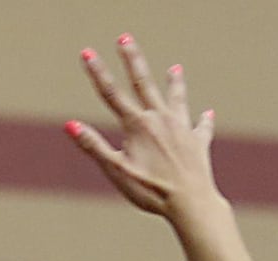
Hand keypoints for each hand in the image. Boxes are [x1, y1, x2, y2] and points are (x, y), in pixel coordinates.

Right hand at [67, 34, 219, 219]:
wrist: (191, 203)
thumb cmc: (152, 190)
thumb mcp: (116, 170)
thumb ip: (94, 146)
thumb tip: (70, 125)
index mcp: (138, 125)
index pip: (111, 94)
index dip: (97, 73)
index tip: (87, 53)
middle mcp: (160, 120)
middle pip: (143, 84)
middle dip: (133, 60)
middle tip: (126, 39)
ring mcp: (182, 129)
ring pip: (177, 99)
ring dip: (175, 83)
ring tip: (175, 68)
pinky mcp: (198, 143)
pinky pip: (201, 128)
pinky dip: (204, 121)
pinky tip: (208, 114)